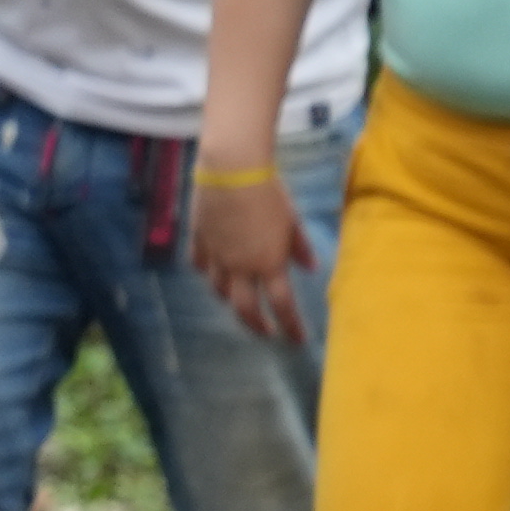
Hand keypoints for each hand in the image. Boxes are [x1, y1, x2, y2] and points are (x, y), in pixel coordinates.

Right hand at [190, 169, 317, 346]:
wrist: (231, 171)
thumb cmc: (269, 193)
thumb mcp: (292, 220)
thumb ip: (300, 246)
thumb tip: (310, 268)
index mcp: (268, 263)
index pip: (282, 305)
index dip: (291, 325)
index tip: (298, 340)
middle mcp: (240, 267)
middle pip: (245, 307)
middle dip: (256, 324)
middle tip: (266, 331)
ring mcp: (216, 256)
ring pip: (219, 290)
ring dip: (232, 300)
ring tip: (240, 301)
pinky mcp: (199, 241)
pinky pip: (200, 266)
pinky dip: (208, 274)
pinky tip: (213, 272)